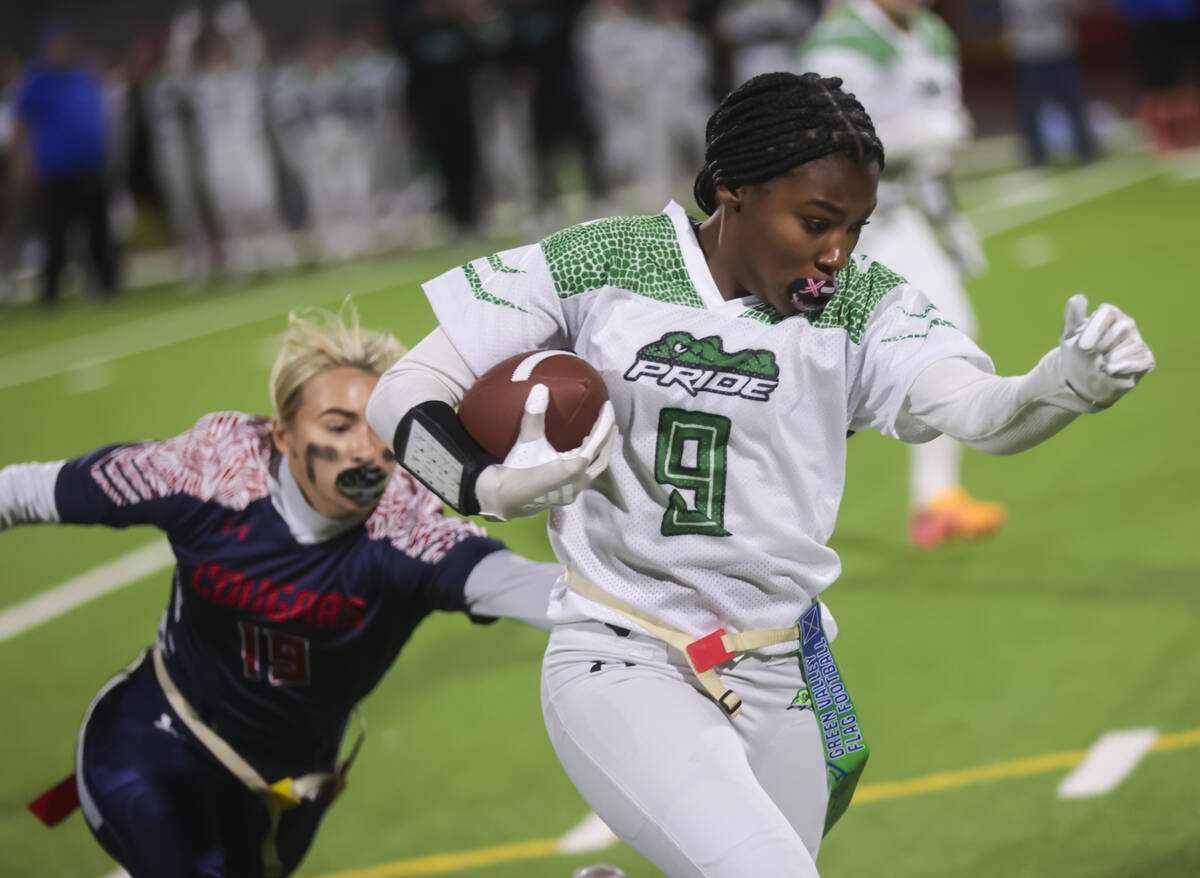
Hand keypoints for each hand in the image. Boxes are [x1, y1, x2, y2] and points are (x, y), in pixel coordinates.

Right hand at [474, 384, 616, 520]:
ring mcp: (574, 491)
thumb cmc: (517, 470)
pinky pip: (584, 477)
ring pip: (595, 470)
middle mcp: (579, 481)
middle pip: (603, 458)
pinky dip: (587, 463)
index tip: (608, 406)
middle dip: (609, 440)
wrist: (504, 499)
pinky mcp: (566, 496)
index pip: (597, 441)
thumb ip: (535, 415)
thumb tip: (540, 388)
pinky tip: (579, 456)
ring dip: (598, 453)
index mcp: (574, 467)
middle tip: (612, 423)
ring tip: (598, 438)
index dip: (604, 422)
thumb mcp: (527, 440)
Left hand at [1056, 294, 1154, 410]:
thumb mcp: (1069, 337)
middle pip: (1122, 328)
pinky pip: (1143, 360)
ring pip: (1132, 345)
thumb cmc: (1077, 354)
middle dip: (1101, 346)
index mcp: (1109, 314)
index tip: (1083, 347)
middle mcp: (1127, 324)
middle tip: (1091, 356)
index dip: (1096, 329)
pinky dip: (1126, 367)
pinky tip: (1110, 371)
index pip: (1109, 311)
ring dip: (1110, 359)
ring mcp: (1137, 341)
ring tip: (1100, 364)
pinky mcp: (1145, 359)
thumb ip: (1073, 317)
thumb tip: (1078, 296)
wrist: (1084, 381)